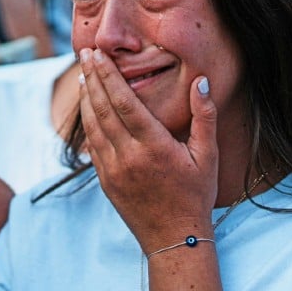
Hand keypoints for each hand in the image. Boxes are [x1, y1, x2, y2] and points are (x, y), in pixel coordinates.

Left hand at [76, 48, 217, 250]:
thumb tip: (200, 80)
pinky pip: (92, 145)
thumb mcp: (208, 155)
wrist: (173, 238)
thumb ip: (204, 116)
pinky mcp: (105, 181)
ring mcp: (113, 170)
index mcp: (154, 146)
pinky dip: (88, 122)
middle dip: (92, 77)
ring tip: (83, 75)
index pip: (123, 101)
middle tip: (85, 52)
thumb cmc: (196, 195)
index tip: (98, 54)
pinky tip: (88, 108)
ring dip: (86, 98)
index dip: (108, 75)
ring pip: (93, 125)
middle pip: (103, 108)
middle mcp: (128, 156)